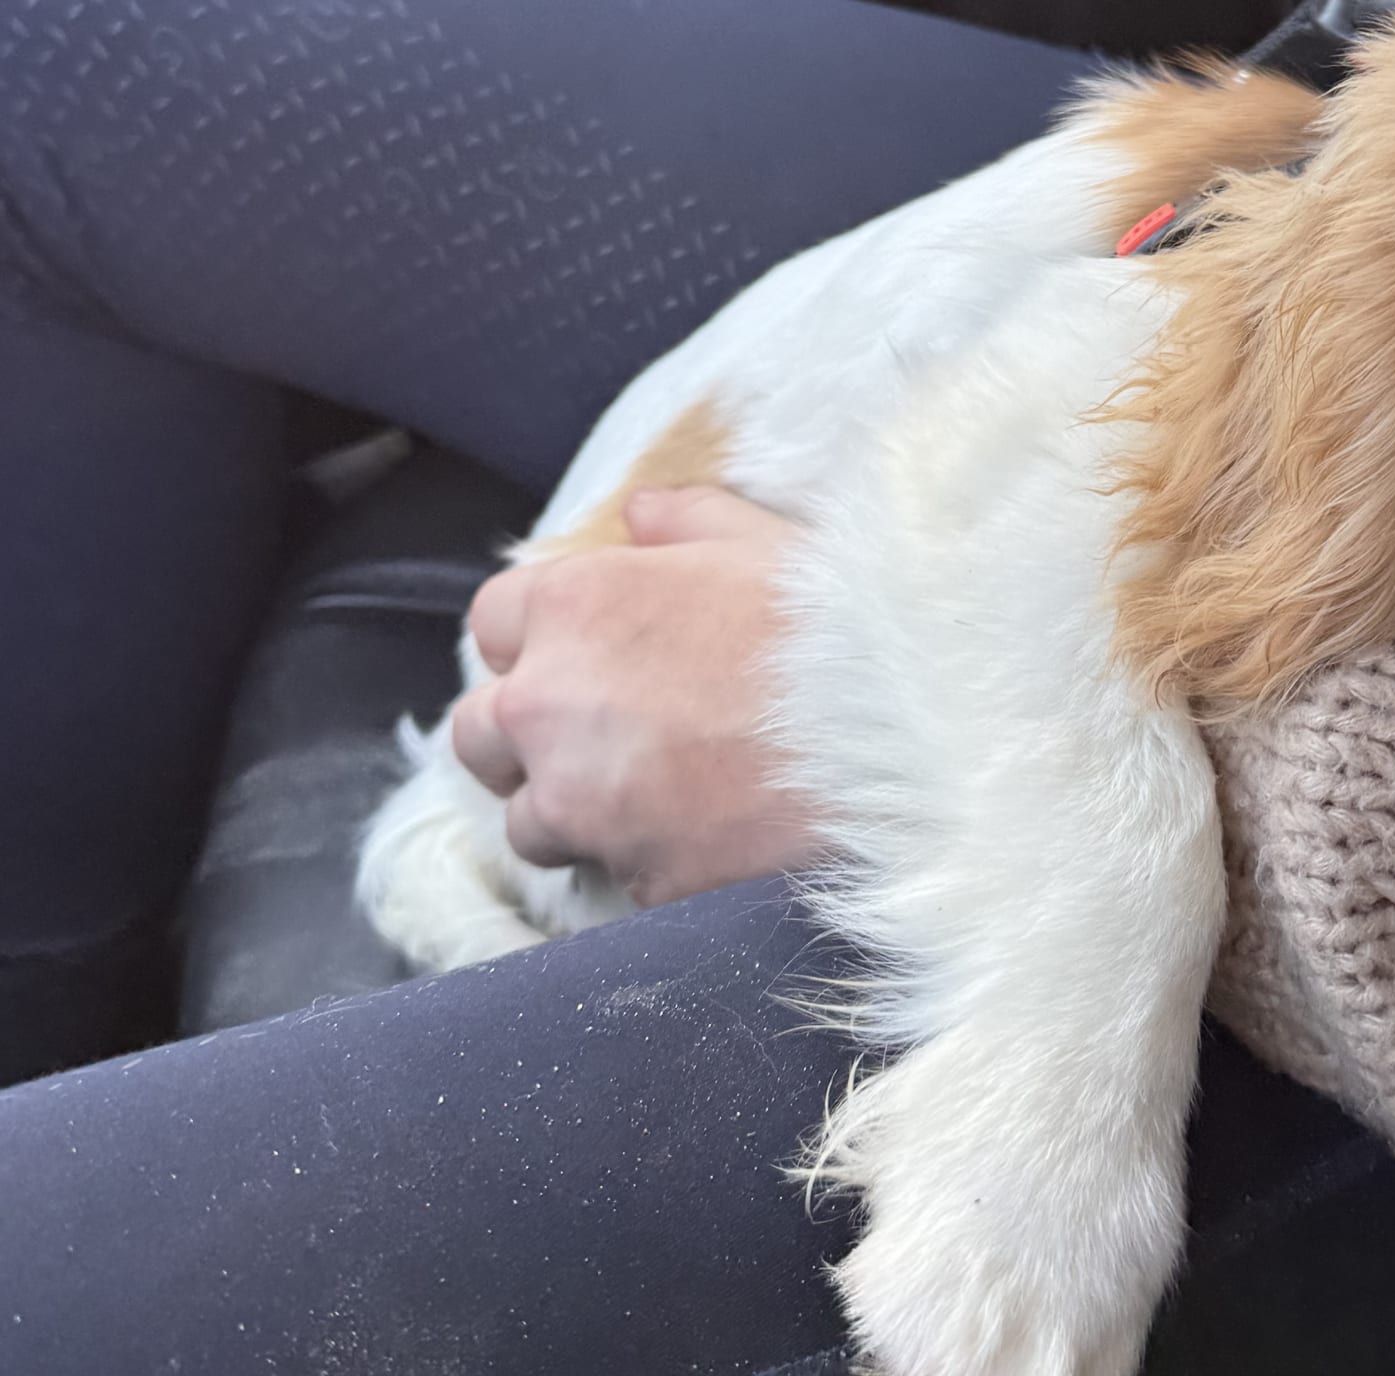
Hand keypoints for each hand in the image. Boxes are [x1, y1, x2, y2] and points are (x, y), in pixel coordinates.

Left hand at [450, 485, 818, 907]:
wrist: (912, 739)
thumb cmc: (839, 624)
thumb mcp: (764, 539)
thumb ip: (686, 519)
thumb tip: (641, 516)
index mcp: (574, 605)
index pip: (494, 622)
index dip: (542, 638)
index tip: (590, 652)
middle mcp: (551, 706)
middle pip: (482, 733)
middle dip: (529, 736)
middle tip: (606, 733)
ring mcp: (583, 803)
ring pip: (530, 823)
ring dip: (575, 812)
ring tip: (660, 795)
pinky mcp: (634, 879)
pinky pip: (616, 877)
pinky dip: (649, 861)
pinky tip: (713, 835)